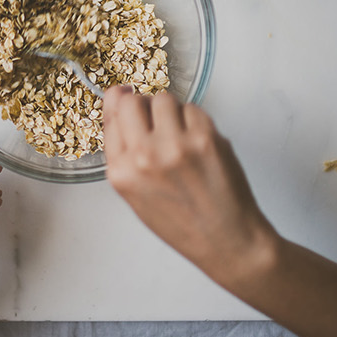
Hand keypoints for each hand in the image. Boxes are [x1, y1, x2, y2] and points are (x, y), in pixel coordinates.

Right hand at [100, 86, 278, 283]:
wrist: (226, 240)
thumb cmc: (183, 223)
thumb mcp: (136, 195)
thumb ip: (124, 154)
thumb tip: (118, 105)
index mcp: (121, 173)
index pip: (111, 118)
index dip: (118, 103)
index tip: (123, 95)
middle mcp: (143, 157)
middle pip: (133, 101)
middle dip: (143, 105)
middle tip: (156, 121)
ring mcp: (175, 145)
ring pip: (164, 99)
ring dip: (171, 111)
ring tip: (180, 135)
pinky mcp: (205, 139)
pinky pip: (193, 109)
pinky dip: (195, 120)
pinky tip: (199, 143)